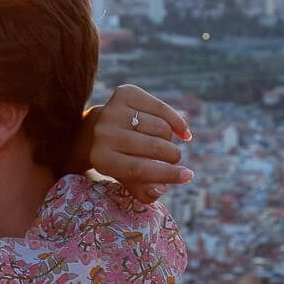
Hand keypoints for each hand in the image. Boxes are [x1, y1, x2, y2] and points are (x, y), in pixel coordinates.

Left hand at [85, 85, 193, 202]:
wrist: (95, 131)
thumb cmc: (118, 160)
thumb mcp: (127, 179)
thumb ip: (143, 190)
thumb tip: (162, 189)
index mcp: (101, 158)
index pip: (139, 169)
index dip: (167, 174)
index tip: (188, 176)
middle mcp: (103, 133)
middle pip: (153, 146)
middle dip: (172, 155)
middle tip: (175, 158)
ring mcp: (113, 110)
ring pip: (160, 127)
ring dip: (169, 139)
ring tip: (164, 144)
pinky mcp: (124, 93)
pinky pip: (161, 108)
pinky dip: (175, 120)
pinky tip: (180, 130)